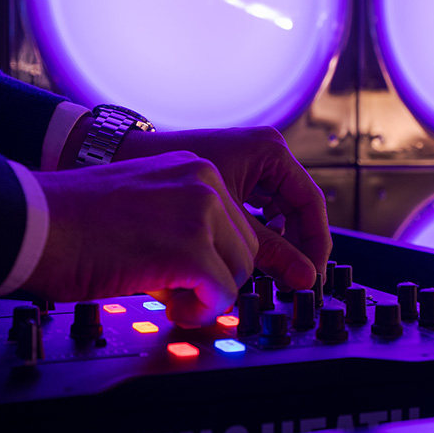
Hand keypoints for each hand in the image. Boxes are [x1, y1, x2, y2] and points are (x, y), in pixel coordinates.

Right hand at [6, 152, 261, 325]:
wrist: (32, 222)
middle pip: (245, 248)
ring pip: (240, 272)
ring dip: (209, 295)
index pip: (236, 222)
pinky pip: (223, 295)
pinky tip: (172, 308)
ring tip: (172, 299)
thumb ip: (180, 224)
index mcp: (192, 168)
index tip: (193, 276)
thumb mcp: (142, 204)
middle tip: (178, 291)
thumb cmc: (70, 220)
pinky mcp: (189, 249)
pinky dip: (201, 311)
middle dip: (217, 278)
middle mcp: (203, 182)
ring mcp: (199, 213)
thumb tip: (206, 267)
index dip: (216, 259)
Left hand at [113, 125, 328, 284]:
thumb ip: (268, 252)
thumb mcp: (223, 222)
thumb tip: (304, 279)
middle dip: (293, 248)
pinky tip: (237, 256)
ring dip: (273, 243)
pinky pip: (256, 208)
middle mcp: (262, 151)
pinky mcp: (230, 174)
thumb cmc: (164, 180)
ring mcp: (247, 161)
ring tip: (263, 272)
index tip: (312, 276)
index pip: (310, 203)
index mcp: (268, 151)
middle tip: (291, 282)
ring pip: (276, 213)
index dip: (316, 244)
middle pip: (296, 210)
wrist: (118, 157)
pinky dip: (252, 233)